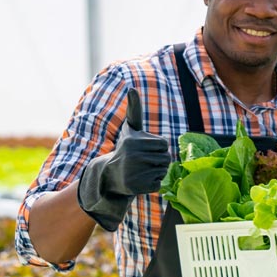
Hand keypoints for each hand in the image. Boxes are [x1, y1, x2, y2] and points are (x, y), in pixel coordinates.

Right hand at [77, 88, 171, 230]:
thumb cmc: (126, 148)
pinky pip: (158, 184)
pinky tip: (140, 180)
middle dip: (158, 159)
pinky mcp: (138, 188)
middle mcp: (133, 157)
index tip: (144, 149)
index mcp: (134, 142)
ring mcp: (135, 174)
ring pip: (163, 171)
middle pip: (166, 158)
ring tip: (141, 170)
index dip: (157, 147)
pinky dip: (152, 183)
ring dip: (156, 171)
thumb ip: (134, 109)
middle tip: (143, 161)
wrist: (110, 175)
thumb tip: (131, 88)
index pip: (164, 144)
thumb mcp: (130, 129)